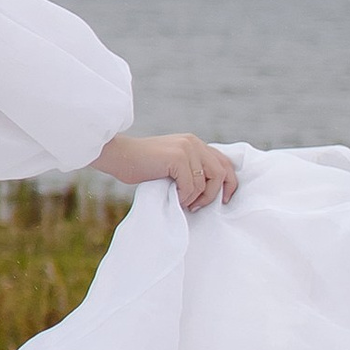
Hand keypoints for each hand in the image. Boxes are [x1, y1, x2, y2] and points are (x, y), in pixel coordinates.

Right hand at [97, 131, 239, 209]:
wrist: (119, 156)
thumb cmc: (143, 165)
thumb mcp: (173, 164)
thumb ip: (191, 169)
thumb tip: (212, 191)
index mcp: (195, 143)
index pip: (225, 162)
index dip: (230, 184)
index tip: (223, 201)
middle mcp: (194, 142)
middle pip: (221, 173)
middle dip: (213, 195)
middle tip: (198, 207)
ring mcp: (186, 148)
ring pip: (207, 182)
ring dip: (196, 198)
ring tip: (182, 203)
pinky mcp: (177, 157)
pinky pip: (191, 186)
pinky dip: (184, 197)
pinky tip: (173, 197)